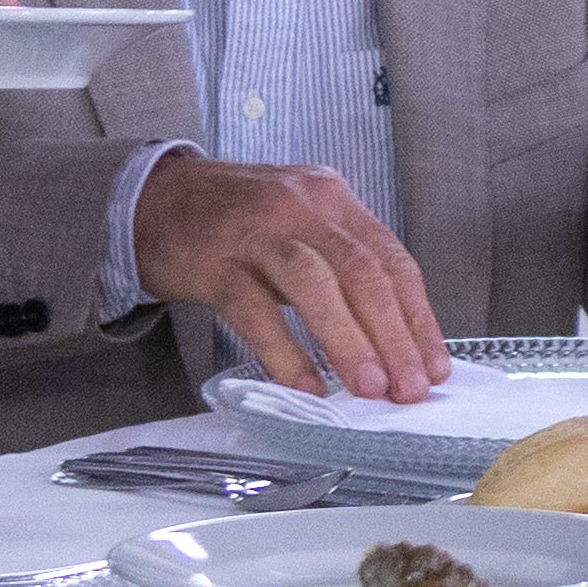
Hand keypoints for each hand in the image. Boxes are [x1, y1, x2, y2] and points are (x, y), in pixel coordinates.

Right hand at [137, 154, 447, 400]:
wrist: (154, 199)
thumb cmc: (236, 221)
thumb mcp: (300, 226)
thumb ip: (341, 267)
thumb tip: (391, 337)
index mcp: (332, 199)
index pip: (391, 259)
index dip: (418, 316)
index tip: (433, 366)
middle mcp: (302, 206)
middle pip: (362, 271)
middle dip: (394, 335)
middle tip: (409, 388)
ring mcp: (256, 231)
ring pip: (314, 284)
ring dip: (348, 340)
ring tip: (370, 388)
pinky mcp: (214, 261)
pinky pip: (255, 310)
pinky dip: (285, 352)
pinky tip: (307, 386)